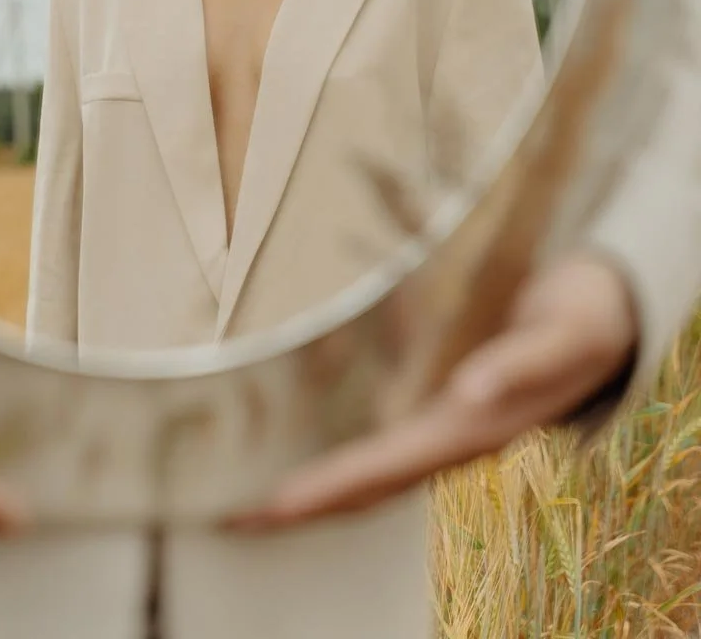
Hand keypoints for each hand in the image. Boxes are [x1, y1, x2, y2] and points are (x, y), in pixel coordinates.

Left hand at [229, 252, 637, 530]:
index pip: (386, 468)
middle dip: (299, 502)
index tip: (273, 505)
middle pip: (362, 482)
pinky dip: (330, 439)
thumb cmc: (578, 322)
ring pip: (363, 463)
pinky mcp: (431, 391)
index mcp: (471, 429)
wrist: (598, 311)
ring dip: (308, 480)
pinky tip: (287, 430)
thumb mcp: (563, 337)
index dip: (330, 488)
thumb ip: (521, 364)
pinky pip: (372, 427)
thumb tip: (470, 393)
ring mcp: (438, 419)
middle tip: (227, 514)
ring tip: (241, 489)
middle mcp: (446, 433)